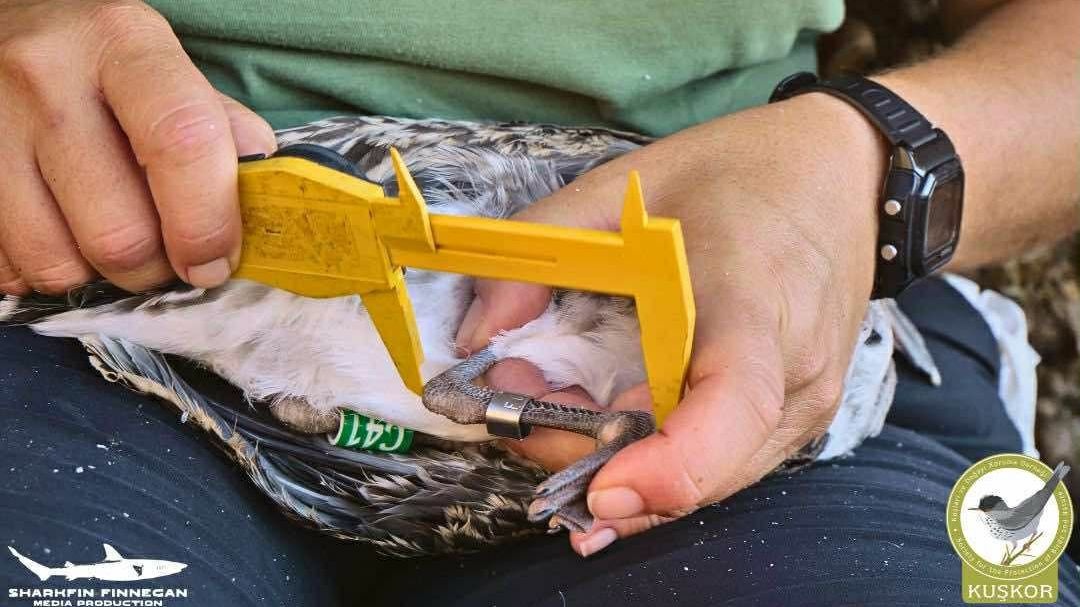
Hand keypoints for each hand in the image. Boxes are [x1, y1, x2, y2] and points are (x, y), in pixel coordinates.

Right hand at [0, 0, 275, 294]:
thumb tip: (262, 195)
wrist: (5, 26)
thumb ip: (223, 130)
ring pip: (58, 261)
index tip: (216, 261)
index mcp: (124, 45)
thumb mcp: (169, 70)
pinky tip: (63, 235)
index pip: (182, 143)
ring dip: (99, 276)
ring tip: (114, 242)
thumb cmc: (105, 63)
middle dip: (155, 268)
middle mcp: (46, 76)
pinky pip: (8, 267)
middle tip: (167, 256)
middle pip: (118, 230)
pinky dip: (46, 271)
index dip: (208, 223)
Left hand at [456, 93, 887, 555]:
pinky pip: (720, 465)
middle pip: (701, 468)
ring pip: (705, 482)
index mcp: (757, 301)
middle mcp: (796, 372)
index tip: (603, 490)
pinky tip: (599, 440)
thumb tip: (480, 336)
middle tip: (510, 408)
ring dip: (615, 465)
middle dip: (591, 461)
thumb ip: (541, 250)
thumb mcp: (624, 188)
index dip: (671, 466)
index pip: (734, 405)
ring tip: (546, 409)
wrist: (846, 174)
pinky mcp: (794, 416)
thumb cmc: (740, 173)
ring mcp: (805, 406)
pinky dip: (653, 464)